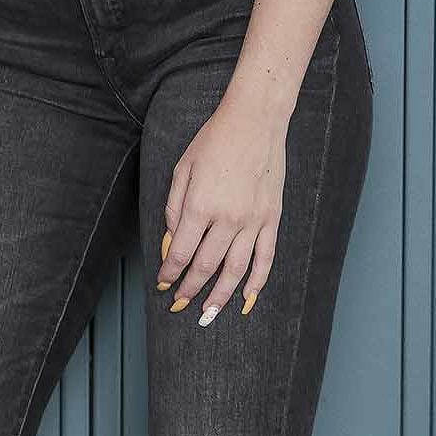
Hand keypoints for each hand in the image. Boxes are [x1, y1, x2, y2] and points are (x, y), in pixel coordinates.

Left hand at [154, 94, 287, 324]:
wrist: (254, 122)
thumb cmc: (214, 141)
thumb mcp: (182, 168)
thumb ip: (174, 208)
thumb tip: (172, 243)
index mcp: (200, 205)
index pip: (182, 251)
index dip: (170, 272)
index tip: (163, 284)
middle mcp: (228, 218)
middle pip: (206, 266)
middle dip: (190, 289)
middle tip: (179, 305)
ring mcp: (253, 221)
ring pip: (236, 270)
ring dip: (220, 296)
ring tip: (208, 313)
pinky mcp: (272, 219)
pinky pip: (266, 258)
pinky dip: (257, 283)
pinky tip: (246, 299)